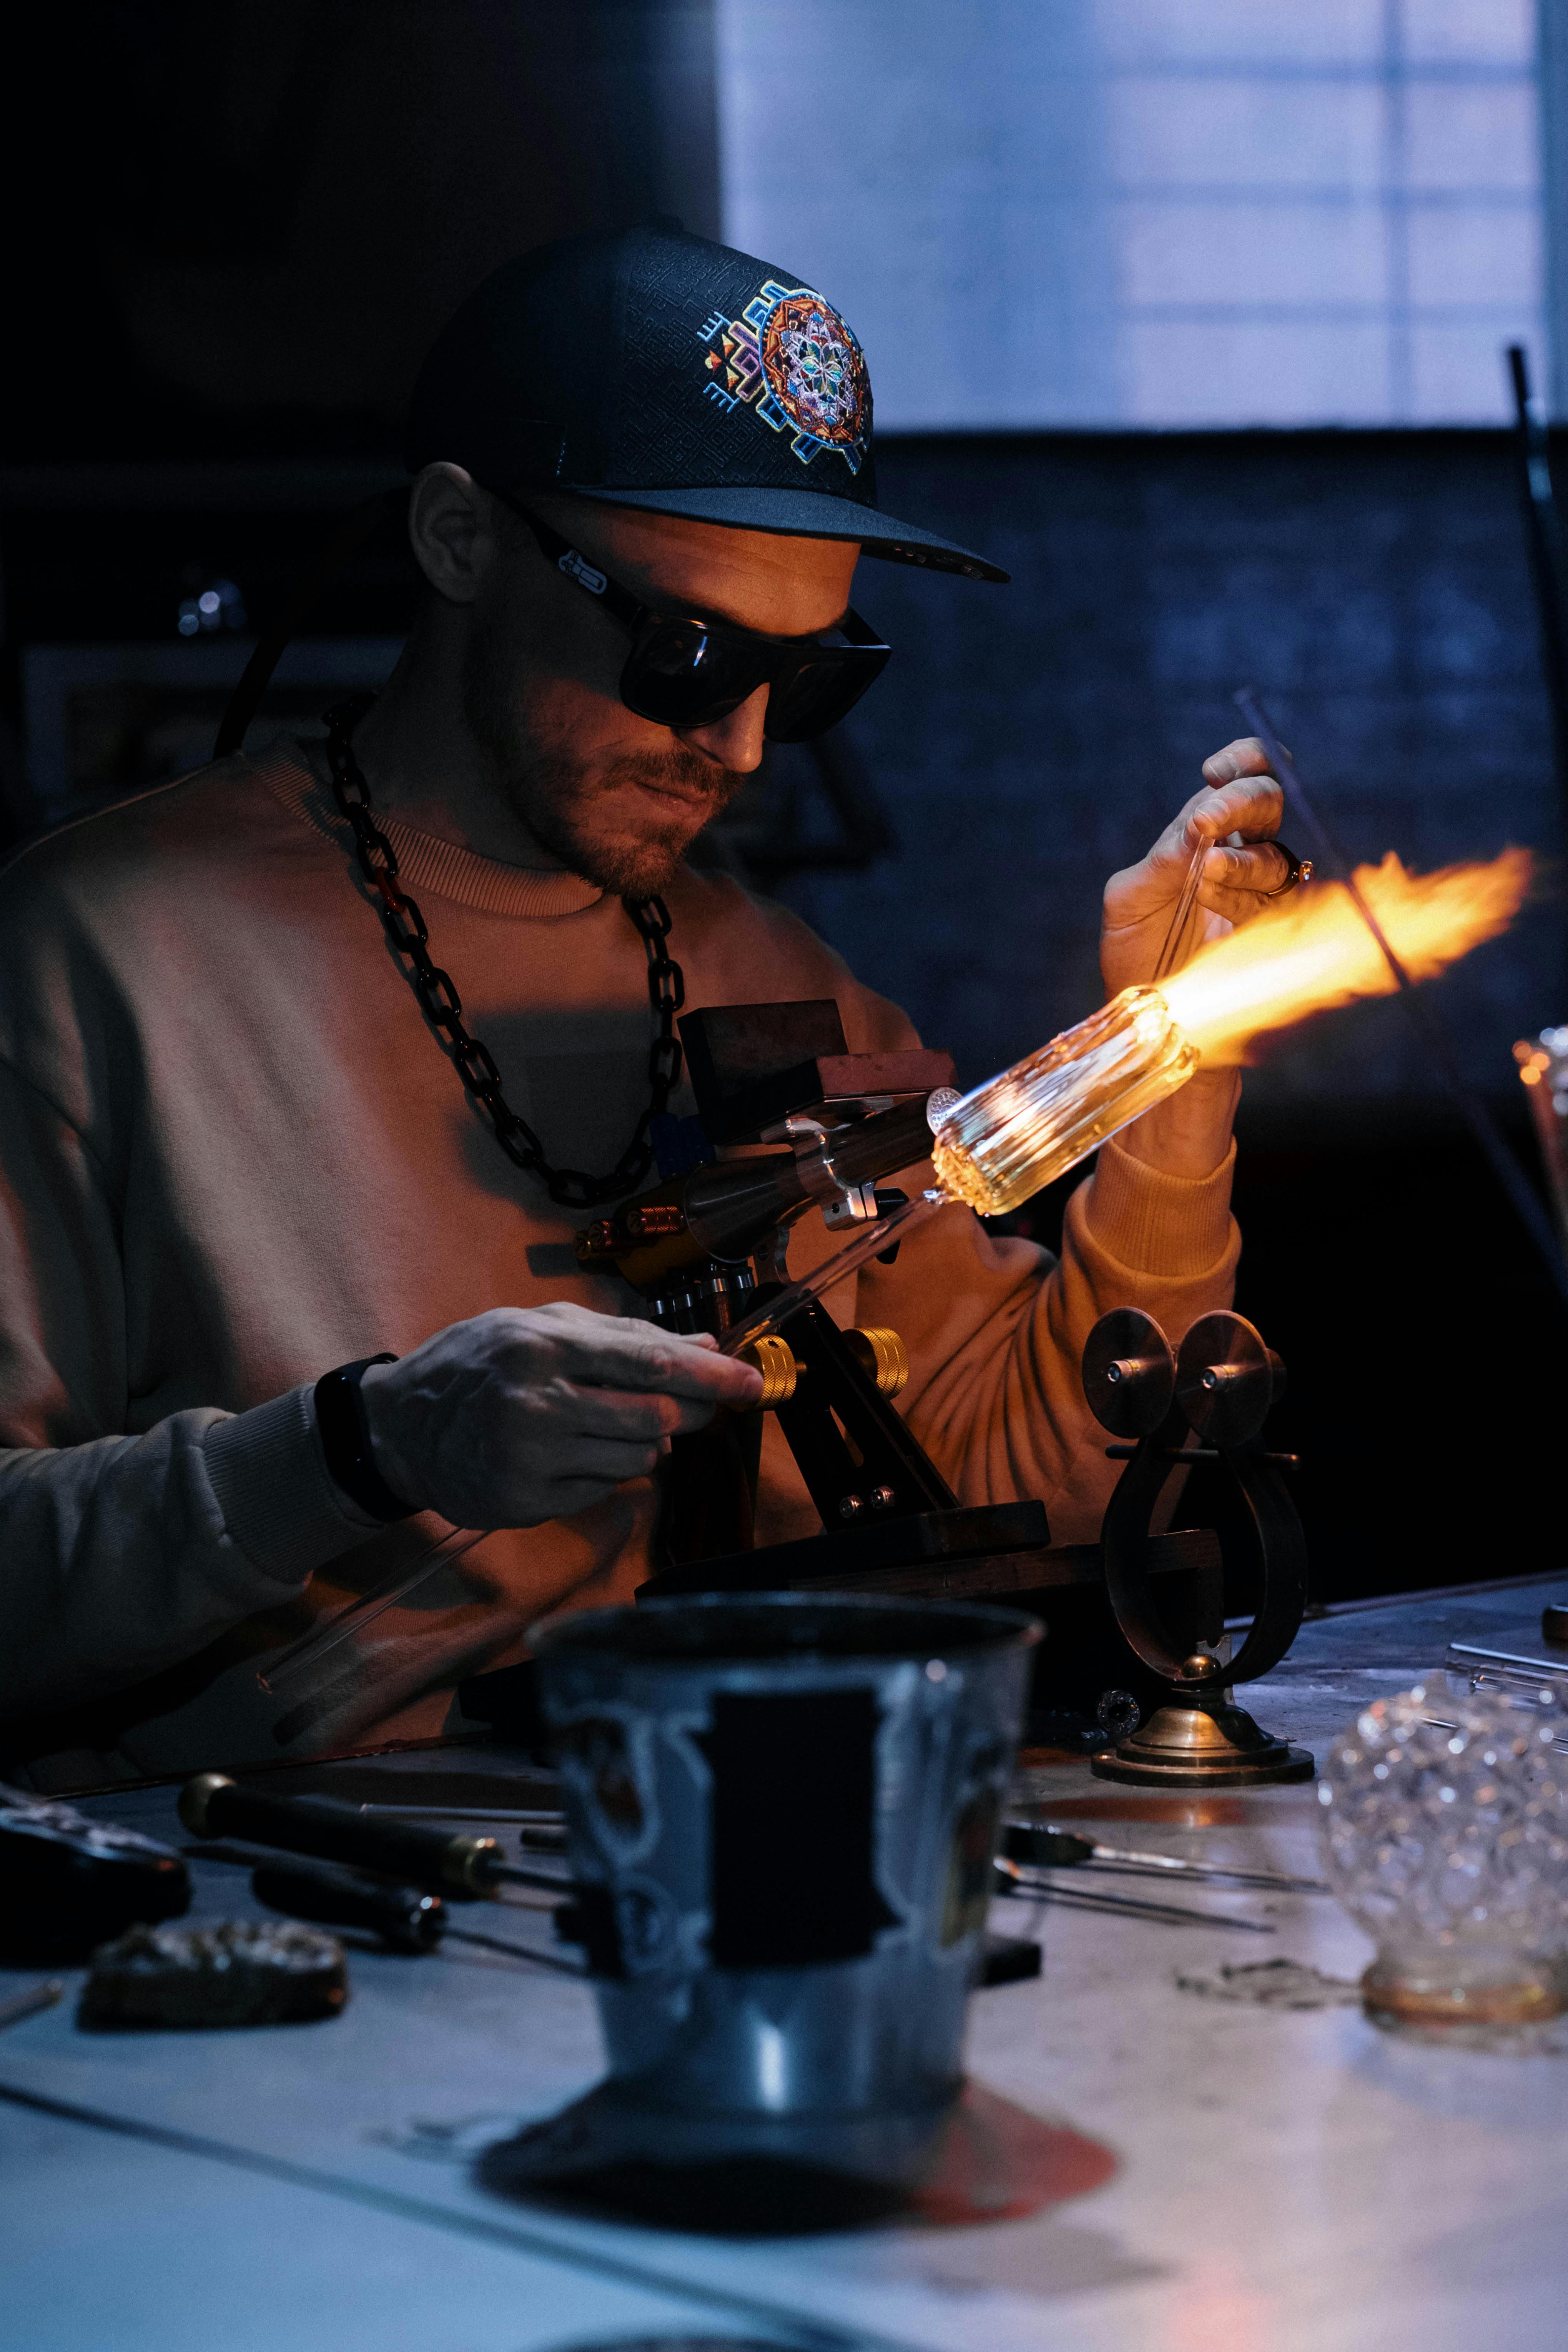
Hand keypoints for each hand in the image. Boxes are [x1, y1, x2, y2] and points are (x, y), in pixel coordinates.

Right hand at [356, 1303, 762, 1529]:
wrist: (400, 1426)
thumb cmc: (478, 1364)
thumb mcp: (540, 1326)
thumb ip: (625, 1336)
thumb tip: (705, 1346)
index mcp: (544, 1345)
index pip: (650, 1362)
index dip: (711, 1375)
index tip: (752, 1383)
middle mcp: (537, 1401)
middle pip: (655, 1417)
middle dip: (683, 1413)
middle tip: (684, 1406)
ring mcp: (529, 1457)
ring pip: (636, 1460)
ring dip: (639, 1445)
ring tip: (599, 1425)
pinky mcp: (523, 1502)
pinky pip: (600, 1493)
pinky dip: (600, 1474)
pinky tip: (565, 1454)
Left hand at [1100, 738, 1289, 1178]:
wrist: (1157, 1025)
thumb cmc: (1137, 960)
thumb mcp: (1128, 904)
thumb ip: (1160, 861)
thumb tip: (1197, 828)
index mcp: (1204, 839)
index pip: (1241, 780)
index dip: (1242, 762)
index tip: (1215, 770)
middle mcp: (1239, 857)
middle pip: (1266, 803)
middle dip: (1241, 803)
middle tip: (1206, 823)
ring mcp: (1262, 893)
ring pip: (1275, 852)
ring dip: (1240, 859)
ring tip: (1205, 877)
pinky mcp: (1276, 929)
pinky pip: (1281, 898)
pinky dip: (1248, 891)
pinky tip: (1217, 897)